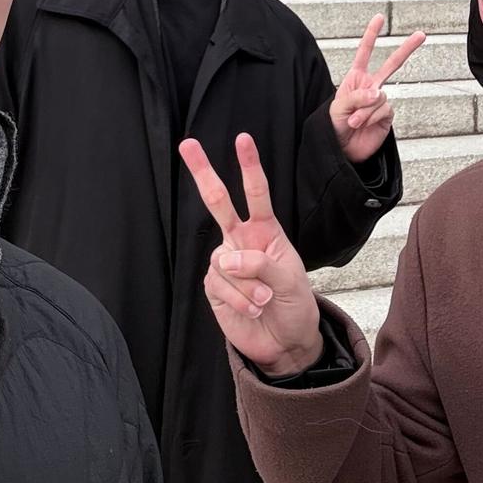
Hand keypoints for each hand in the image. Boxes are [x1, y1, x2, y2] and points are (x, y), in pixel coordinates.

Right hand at [180, 133, 322, 376]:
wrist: (285, 342)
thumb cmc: (294, 304)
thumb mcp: (291, 280)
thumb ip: (262, 264)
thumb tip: (227, 259)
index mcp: (266, 231)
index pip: (256, 194)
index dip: (249, 166)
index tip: (243, 139)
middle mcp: (241, 240)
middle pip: (218, 201)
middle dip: (203, 172)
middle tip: (188, 143)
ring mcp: (225, 263)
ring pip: (226, 261)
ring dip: (249, 286)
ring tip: (265, 301)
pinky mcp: (213, 286)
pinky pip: (220, 285)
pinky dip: (240, 300)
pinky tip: (252, 309)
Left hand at [330, 14, 426, 163]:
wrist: (341, 149)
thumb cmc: (333, 125)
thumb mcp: (338, 107)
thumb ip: (357, 96)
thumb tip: (379, 92)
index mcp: (356, 78)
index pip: (364, 53)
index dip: (371, 35)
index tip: (380, 18)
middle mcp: (371, 86)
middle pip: (392, 64)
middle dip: (407, 49)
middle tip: (422, 34)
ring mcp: (380, 101)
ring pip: (380, 97)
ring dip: (365, 110)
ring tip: (353, 121)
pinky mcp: (387, 116)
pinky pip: (384, 110)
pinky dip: (372, 117)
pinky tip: (363, 125)